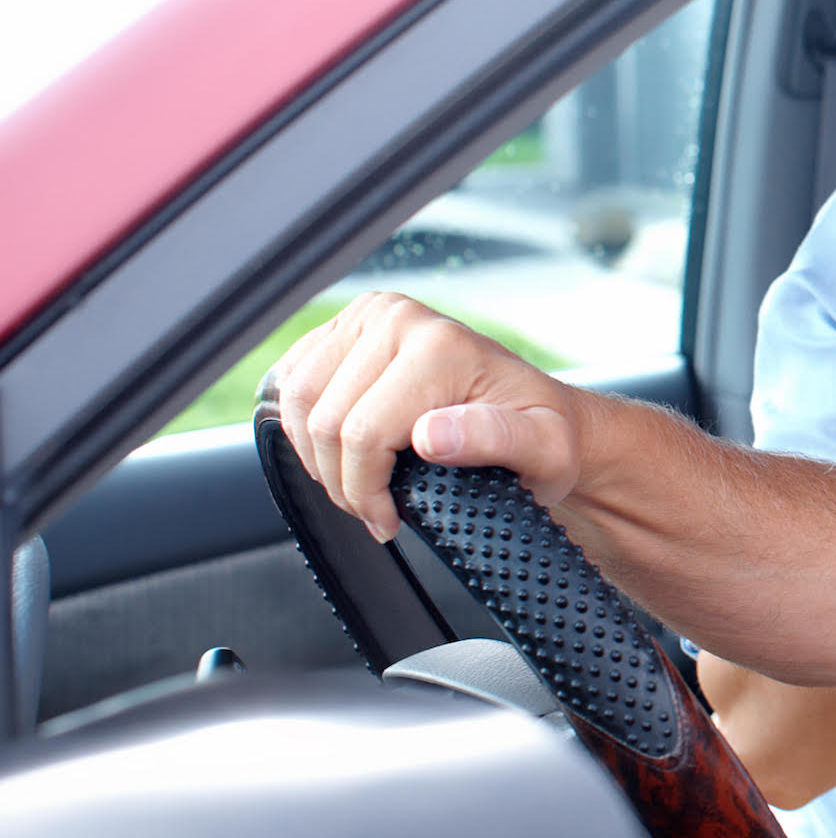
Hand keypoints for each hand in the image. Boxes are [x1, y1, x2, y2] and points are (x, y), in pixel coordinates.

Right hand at [270, 291, 588, 542]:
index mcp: (440, 346)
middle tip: (375, 507)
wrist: (536, 411)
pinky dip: (304, 427)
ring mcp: (370, 317)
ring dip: (318, 457)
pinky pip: (290, 383)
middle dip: (343, 482)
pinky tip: (343, 448)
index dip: (365, 493)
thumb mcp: (544, 450)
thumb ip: (495, 439)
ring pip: (297, 403)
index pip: (362, 435)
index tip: (388, 520)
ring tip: (361, 483)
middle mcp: (400, 319)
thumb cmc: (540, 434)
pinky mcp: (346, 327)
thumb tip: (432, 435)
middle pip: (323, 423)